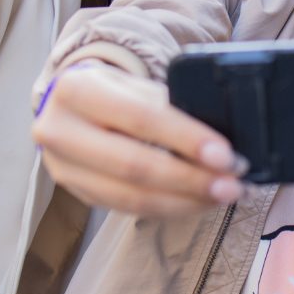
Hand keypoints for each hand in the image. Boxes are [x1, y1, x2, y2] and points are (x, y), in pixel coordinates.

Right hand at [32, 65, 247, 215]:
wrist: (69, 106)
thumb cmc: (113, 91)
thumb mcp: (133, 84)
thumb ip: (167, 106)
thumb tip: (218, 144)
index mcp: (76, 90)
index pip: (139, 118)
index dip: (185, 139)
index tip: (225, 155)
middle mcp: (60, 131)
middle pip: (134, 166)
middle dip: (191, 179)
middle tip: (233, 185)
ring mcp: (64, 169)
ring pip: (132, 198)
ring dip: (186, 202)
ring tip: (224, 196)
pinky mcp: (79, 194)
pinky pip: (130, 209)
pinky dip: (171, 208)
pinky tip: (200, 202)